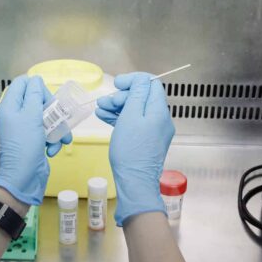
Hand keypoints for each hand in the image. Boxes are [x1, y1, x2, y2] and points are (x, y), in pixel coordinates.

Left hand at [0, 75, 71, 204]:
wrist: (23, 178)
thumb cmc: (25, 145)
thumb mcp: (31, 115)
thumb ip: (34, 95)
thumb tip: (35, 79)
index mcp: (10, 106)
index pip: (23, 83)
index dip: (37, 88)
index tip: (46, 100)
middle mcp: (16, 115)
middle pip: (38, 100)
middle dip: (52, 111)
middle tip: (57, 119)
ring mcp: (25, 129)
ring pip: (47, 118)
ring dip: (57, 128)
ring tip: (62, 139)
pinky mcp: (34, 141)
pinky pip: (47, 133)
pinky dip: (53, 141)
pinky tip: (52, 150)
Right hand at [96, 72, 174, 225]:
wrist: (134, 182)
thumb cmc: (131, 151)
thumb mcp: (131, 116)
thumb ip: (137, 94)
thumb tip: (141, 79)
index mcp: (159, 111)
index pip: (151, 84)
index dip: (133, 80)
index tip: (117, 83)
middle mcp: (161, 120)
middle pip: (142, 97)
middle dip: (122, 96)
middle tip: (106, 101)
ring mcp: (155, 131)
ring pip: (136, 110)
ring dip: (118, 107)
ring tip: (100, 109)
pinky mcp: (147, 141)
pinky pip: (135, 123)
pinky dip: (121, 118)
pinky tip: (105, 117)